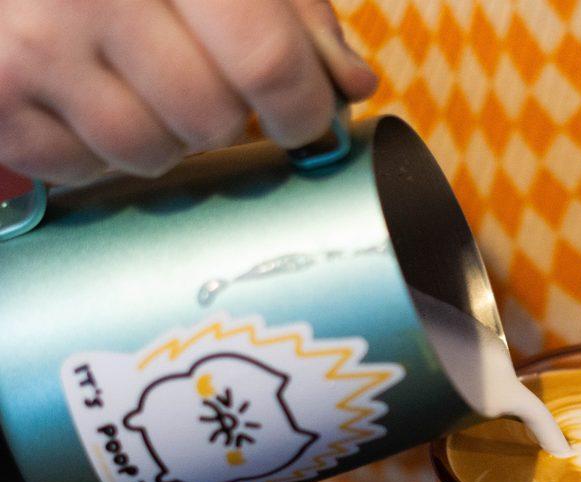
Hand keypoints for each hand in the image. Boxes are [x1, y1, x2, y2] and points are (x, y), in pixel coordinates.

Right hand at [0, 0, 376, 183]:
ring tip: (144, 83)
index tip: (307, 116)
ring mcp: (33, 47)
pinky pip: (84, 170)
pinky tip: (89, 97)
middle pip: (212, 118)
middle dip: (230, 117)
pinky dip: (101, 152)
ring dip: (168, 137)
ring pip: (151, 153)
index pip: (267, 60)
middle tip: (208, 82)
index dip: (302, 106)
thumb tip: (350, 83)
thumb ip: (293, 11)